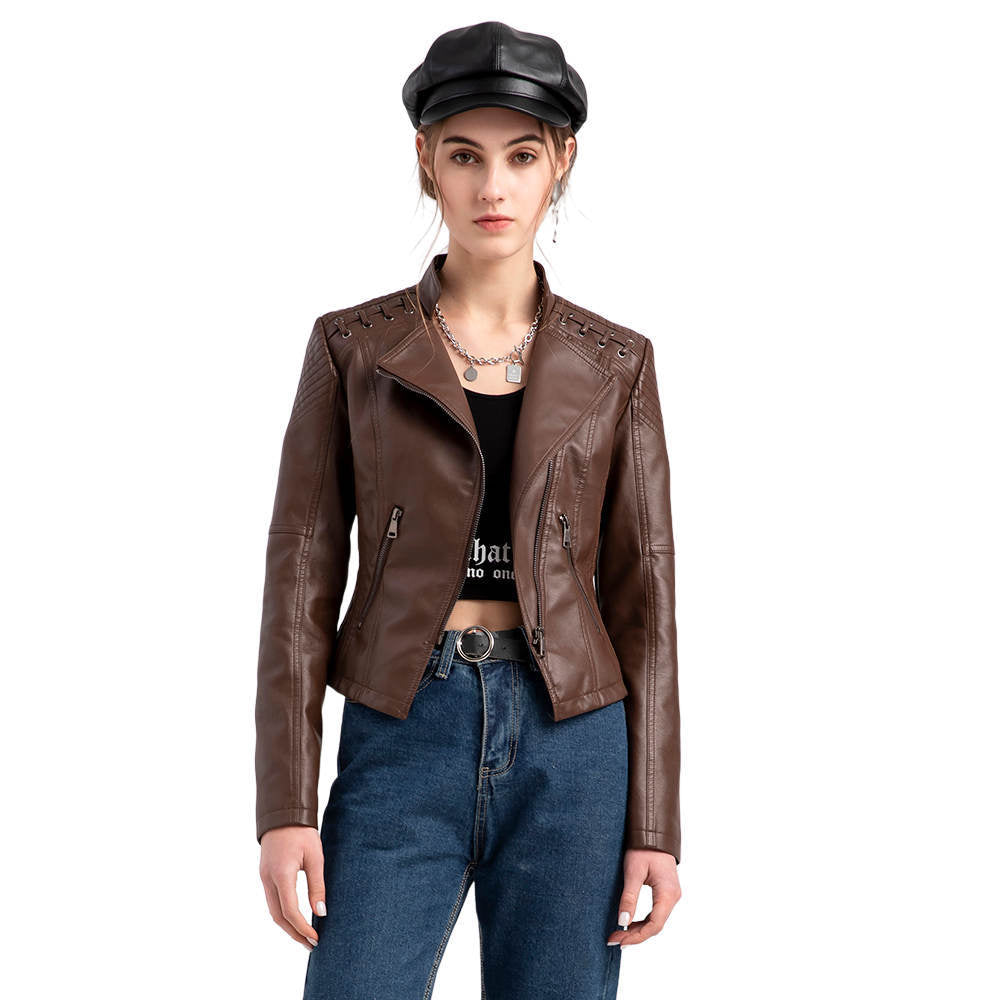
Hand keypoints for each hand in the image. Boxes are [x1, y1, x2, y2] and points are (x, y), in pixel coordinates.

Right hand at [259, 825, 325, 951]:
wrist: (283, 814)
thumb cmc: (302, 833)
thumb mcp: (315, 857)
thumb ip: (317, 886)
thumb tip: (320, 913)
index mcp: (281, 875)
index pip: (290, 911)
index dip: (302, 928)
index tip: (316, 938)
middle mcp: (268, 879)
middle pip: (278, 916)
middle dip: (294, 933)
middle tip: (311, 944)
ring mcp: (264, 878)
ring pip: (273, 910)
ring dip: (288, 926)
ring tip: (305, 936)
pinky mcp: (265, 875)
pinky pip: (272, 901)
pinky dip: (283, 913)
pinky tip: (295, 918)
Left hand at [607, 848, 680, 946]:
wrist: (653, 832)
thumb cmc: (644, 848)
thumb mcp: (633, 872)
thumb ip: (629, 898)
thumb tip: (623, 922)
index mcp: (668, 894)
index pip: (654, 925)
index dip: (636, 937)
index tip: (619, 941)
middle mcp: (673, 897)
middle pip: (655, 926)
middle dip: (635, 935)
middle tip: (614, 939)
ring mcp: (671, 895)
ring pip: (655, 921)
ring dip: (638, 929)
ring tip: (619, 933)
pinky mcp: (665, 892)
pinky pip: (655, 913)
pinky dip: (642, 921)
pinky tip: (629, 923)